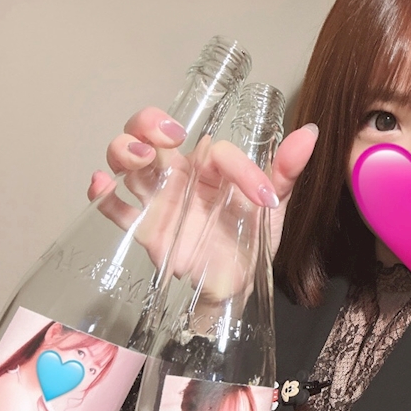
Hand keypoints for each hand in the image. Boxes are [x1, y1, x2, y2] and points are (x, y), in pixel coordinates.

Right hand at [89, 107, 317, 279]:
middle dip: (149, 123)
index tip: (262, 196)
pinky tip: (101, 186)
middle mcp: (181, 176)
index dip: (238, 165)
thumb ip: (285, 172)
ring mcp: (158, 199)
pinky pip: (115, 207)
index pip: (216, 150)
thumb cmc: (252, 241)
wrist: (234, 287)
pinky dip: (101, 193)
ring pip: (127, 161)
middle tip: (165, 135)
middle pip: (150, 132)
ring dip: (123, 150)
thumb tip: (309, 133)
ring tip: (137, 158)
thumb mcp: (274, 208)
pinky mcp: (143, 228)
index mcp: (212, 168)